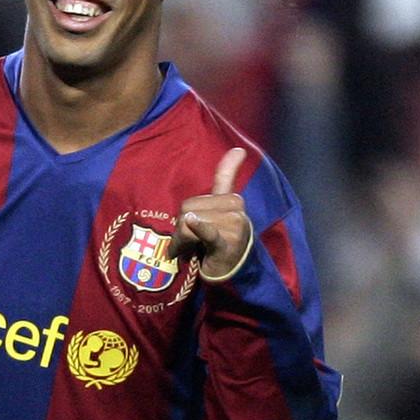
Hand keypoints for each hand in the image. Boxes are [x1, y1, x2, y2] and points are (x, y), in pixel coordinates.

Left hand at [167, 147, 251, 279]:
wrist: (231, 270)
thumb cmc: (219, 237)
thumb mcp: (219, 209)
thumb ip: (226, 178)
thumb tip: (238, 149)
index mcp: (232, 199)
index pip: (216, 184)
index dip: (223, 173)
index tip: (238, 153)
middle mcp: (235, 209)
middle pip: (188, 207)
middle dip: (181, 227)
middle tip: (190, 242)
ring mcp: (233, 226)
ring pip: (189, 222)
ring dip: (182, 240)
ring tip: (192, 249)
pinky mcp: (227, 243)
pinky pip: (208, 232)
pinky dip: (200, 228)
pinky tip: (194, 222)